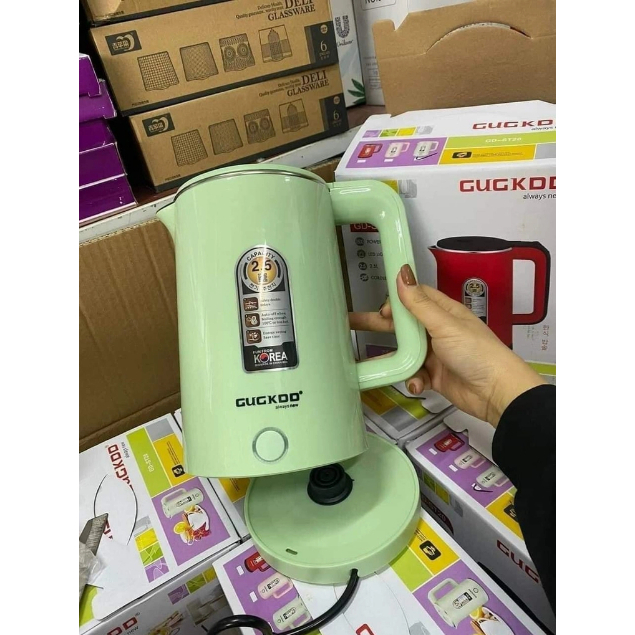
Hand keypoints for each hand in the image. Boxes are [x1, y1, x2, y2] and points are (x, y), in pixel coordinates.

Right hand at [349, 265, 545, 426]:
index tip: (382, 311)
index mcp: (443, 312)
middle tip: (352, 325)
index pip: (414, 297)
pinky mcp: (434, 376)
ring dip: (397, 359)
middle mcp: (438, 330)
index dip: (396, 301)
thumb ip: (419, 303)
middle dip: (381, 326)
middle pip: (403, 324)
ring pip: (405, 351)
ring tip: (382, 364)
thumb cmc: (476, 352)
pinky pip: (413, 373)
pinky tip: (417, 383)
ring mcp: (435, 354)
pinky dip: (412, 379)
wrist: (495, 392)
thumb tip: (402, 273)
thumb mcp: (445, 325)